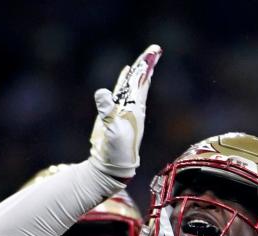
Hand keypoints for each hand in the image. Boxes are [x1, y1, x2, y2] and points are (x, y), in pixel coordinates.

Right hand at [90, 44, 161, 178]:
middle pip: (140, 80)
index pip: (141, 82)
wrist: (112, 164)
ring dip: (137, 71)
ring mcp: (124, 109)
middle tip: (155, 49)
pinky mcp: (114, 112)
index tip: (154, 53)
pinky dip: (124, 81)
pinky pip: (120, 92)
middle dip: (146, 65)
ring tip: (144, 59)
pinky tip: (125, 73)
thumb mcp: (112, 131)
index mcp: (135, 109)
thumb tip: (102, 92)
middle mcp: (133, 107)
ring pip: (132, 85)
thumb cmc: (116, 150)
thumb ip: (108, 111)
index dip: (146, 67)